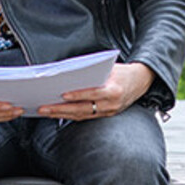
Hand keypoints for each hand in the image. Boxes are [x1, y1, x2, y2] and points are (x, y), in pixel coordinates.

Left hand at [38, 62, 152, 120]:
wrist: (140, 81)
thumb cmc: (122, 72)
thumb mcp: (110, 68)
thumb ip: (92, 72)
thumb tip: (69, 72)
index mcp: (114, 90)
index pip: (93, 94)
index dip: (77, 95)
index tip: (62, 95)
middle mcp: (111, 104)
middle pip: (82, 108)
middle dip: (61, 109)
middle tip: (44, 107)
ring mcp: (108, 112)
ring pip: (81, 115)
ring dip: (61, 114)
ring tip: (45, 111)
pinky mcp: (105, 116)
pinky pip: (85, 117)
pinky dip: (70, 116)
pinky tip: (57, 114)